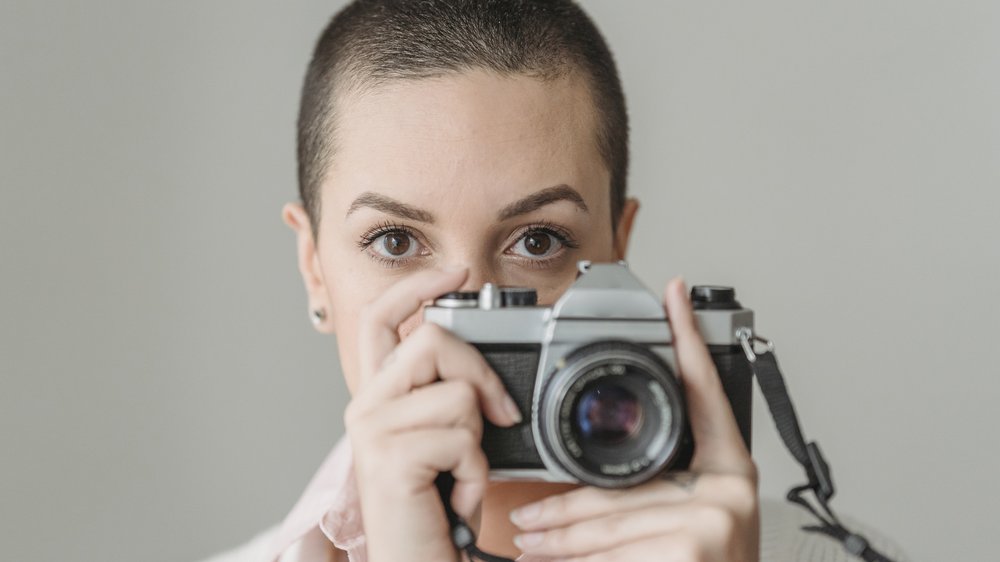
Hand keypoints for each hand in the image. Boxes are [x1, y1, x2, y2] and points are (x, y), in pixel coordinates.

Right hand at [344, 268, 521, 561]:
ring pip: (456, 393)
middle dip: (479, 374)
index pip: (380, 319)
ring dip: (477, 440)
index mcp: (378, 395)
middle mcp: (366, 406)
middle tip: (497, 416)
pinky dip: (476, 472)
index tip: (456, 272)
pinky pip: (462, 437)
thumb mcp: (446, 439)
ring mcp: (372, 430)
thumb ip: (450, 395)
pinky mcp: (390, 458)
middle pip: (432, 341)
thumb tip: (481, 370)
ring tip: (460, 472)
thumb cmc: (436, 507)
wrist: (418, 561)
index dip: (416, 287)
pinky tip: (458, 495)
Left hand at [508, 278, 759, 561]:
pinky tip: (550, 559)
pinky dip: (578, 559)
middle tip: (525, 516)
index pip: (706, 395)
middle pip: (624, 482)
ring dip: (559, 537)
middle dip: (566, 508)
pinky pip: (615, 547)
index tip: (676, 295)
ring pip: (610, 519)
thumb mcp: (682, 533)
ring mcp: (716, 518)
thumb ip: (651, 501)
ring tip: (526, 543)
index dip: (689, 342)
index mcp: (730, 474)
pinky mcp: (695, 543)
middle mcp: (731, 490)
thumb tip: (578, 495)